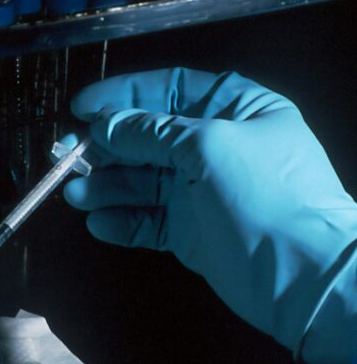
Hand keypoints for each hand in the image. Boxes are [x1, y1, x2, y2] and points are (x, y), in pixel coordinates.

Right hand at [64, 67, 356, 363]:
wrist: (298, 274)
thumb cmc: (262, 194)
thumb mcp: (208, 145)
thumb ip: (152, 133)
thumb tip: (104, 125)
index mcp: (235, 109)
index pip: (170, 89)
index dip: (124, 95)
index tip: (81, 108)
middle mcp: (215, 146)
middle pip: (149, 137)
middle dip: (107, 146)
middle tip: (65, 157)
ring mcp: (201, 192)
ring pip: (143, 182)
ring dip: (107, 186)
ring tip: (75, 196)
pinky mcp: (190, 232)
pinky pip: (148, 220)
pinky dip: (122, 221)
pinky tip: (98, 223)